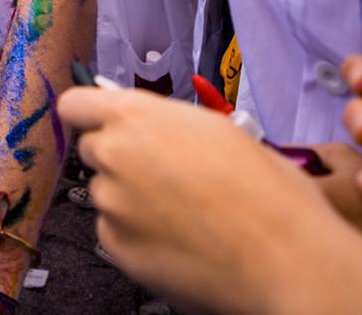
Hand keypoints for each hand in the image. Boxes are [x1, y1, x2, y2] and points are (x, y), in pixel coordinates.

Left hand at [57, 87, 361, 314]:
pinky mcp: (118, 248)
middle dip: (119, 157)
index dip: (91, 115)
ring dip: (131, 199)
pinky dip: (137, 235)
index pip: (76, 104)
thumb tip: (153, 128)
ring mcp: (112, 205)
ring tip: (183, 213)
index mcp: (137, 117)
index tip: (105, 124)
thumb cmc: (267, 191)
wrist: (285, 257)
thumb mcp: (218, 130)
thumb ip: (169, 124)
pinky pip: (115, 233)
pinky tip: (179, 239)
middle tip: (163, 174)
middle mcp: (114, 156)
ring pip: (107, 194)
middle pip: (93, 150)